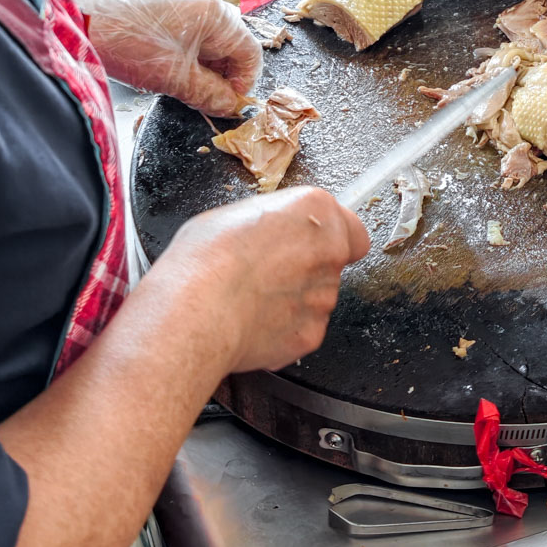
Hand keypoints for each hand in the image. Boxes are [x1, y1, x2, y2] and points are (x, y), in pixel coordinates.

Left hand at [72, 0, 261, 115]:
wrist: (79, 17)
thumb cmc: (128, 42)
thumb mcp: (175, 78)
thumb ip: (209, 94)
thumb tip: (230, 106)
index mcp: (216, 15)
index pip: (250, 53)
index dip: (244, 83)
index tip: (229, 104)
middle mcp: (205, 2)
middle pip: (230, 46)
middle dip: (222, 77)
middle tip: (205, 100)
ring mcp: (183, 1)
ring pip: (207, 41)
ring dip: (202, 68)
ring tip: (182, 88)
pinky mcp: (162, 5)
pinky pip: (187, 34)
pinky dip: (185, 55)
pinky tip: (166, 70)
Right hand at [158, 186, 369, 371]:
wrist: (195, 313)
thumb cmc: (205, 259)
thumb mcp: (233, 214)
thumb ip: (271, 222)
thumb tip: (269, 232)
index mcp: (315, 211)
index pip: (351, 228)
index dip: (329, 237)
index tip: (309, 242)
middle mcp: (329, 252)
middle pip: (331, 263)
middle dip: (307, 268)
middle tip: (269, 271)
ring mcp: (323, 297)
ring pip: (317, 298)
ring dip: (294, 299)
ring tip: (252, 299)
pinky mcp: (311, 335)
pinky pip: (302, 329)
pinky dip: (283, 329)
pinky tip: (253, 323)